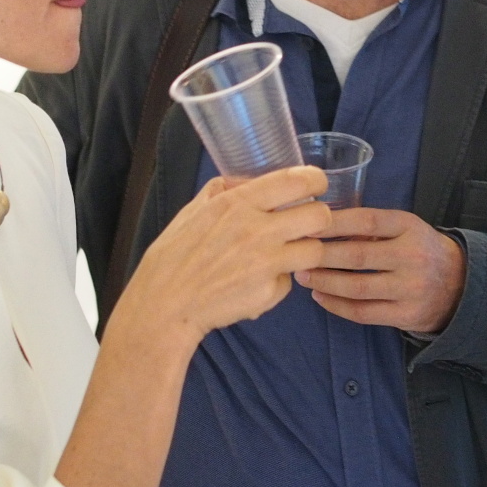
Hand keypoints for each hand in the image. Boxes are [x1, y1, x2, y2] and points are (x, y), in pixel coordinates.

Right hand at [118, 167, 330, 347]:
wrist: (165, 305)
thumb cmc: (174, 255)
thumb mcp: (194, 209)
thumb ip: (225, 190)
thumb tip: (250, 181)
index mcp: (239, 203)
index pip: (298, 181)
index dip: (315, 180)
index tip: (315, 185)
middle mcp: (259, 231)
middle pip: (320, 216)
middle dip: (319, 217)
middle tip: (308, 222)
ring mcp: (267, 264)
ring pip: (315, 250)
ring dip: (306, 250)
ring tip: (288, 253)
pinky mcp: (269, 293)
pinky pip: (289, 281)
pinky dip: (278, 281)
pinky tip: (257, 282)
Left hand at [293, 208, 465, 332]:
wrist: (459, 285)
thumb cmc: (420, 249)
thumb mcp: (405, 228)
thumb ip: (372, 227)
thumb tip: (323, 224)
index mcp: (410, 227)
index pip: (367, 221)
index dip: (334, 223)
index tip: (307, 224)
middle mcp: (412, 257)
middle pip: (357, 256)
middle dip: (321, 255)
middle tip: (297, 253)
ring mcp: (410, 289)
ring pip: (357, 287)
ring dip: (325, 282)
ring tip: (304, 276)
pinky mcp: (406, 315)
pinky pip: (363, 312)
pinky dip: (337, 305)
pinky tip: (320, 297)